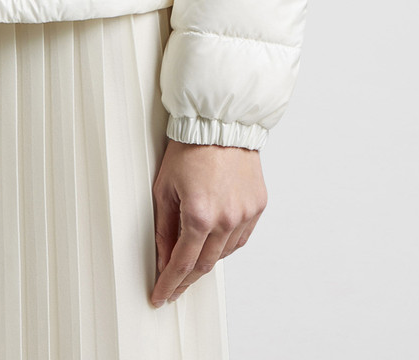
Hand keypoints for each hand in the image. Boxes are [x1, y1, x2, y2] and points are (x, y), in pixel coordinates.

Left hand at [150, 139, 266, 306]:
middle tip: (173, 286)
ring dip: (206, 260)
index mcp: (199, 215)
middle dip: (186, 279)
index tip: (160, 296)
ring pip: (224, 254)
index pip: (182, 263)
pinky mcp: (257, 206)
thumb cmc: (190, 148)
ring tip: (191, 257)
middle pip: (204, 264)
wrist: (220, 123)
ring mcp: (245, 214)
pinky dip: (226, 244)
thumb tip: (163, 258)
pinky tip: (214, 240)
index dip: (170, 283)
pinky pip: (241, 238)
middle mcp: (226, 219)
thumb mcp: (164, 187)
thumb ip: (164, 227)